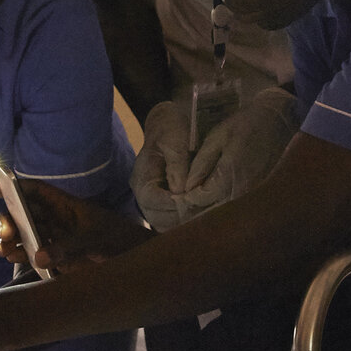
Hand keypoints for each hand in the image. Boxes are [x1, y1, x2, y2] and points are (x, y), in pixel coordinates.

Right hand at [0, 180, 148, 274]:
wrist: (134, 260)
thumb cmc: (118, 238)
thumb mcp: (96, 239)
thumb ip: (69, 247)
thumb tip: (39, 256)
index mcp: (65, 205)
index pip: (37, 192)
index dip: (16, 187)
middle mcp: (55, 220)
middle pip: (24, 214)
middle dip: (10, 220)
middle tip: (6, 230)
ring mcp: (54, 238)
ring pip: (24, 234)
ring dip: (11, 239)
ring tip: (4, 249)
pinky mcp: (55, 257)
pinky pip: (32, 254)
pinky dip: (21, 255)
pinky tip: (13, 256)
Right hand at [130, 101, 194, 232]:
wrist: (171, 125)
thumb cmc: (172, 128)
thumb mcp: (174, 138)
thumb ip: (177, 164)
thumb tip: (181, 191)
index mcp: (142, 178)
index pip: (152, 201)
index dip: (174, 205)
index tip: (196, 201)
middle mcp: (145, 194)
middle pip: (158, 219)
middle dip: (183, 217)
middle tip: (207, 211)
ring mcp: (154, 202)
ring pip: (166, 225)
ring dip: (187, 222)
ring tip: (208, 214)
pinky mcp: (166, 205)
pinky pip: (175, 221)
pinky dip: (189, 220)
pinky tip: (206, 212)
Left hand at [178, 87, 301, 216]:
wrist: (277, 121)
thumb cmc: (244, 125)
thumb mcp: (217, 138)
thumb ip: (201, 164)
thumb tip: (186, 186)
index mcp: (229, 175)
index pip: (200, 198)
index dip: (186, 197)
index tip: (176, 193)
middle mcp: (242, 190)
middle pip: (213, 210)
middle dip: (196, 206)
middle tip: (185, 196)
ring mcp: (253, 193)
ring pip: (225, 209)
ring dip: (210, 206)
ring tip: (198, 194)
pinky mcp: (259, 192)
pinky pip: (237, 203)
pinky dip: (224, 202)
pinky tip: (216, 192)